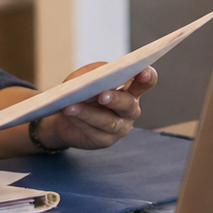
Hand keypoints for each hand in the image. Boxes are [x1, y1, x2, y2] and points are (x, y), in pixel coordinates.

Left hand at [34, 64, 157, 150]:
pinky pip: (93, 132)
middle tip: (102, 95)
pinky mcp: (105, 140)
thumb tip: (99, 75)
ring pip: (108, 121)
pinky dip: (80, 121)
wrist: (65, 115)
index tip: (142, 71)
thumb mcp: (86, 76)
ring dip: (89, 113)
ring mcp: (120, 127)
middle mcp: (130, 110)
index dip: (147, 77)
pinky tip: (69, 113)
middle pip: (128, 105)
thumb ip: (95, 73)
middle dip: (115, 99)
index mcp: (131, 90)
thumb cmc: (81, 92)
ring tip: (72, 106)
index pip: (146, 82)